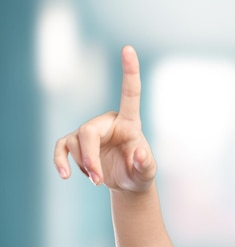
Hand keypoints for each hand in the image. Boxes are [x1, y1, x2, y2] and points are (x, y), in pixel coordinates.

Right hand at [53, 45, 155, 192]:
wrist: (128, 182)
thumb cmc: (140, 172)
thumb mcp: (147, 171)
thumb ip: (145, 163)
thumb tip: (139, 153)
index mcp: (130, 123)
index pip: (130, 94)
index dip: (129, 71)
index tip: (128, 49)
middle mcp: (108, 122)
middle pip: (87, 132)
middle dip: (89, 158)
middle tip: (97, 179)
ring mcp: (90, 132)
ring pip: (75, 143)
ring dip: (83, 165)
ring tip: (97, 181)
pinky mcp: (77, 144)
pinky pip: (62, 147)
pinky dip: (60, 161)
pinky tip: (64, 175)